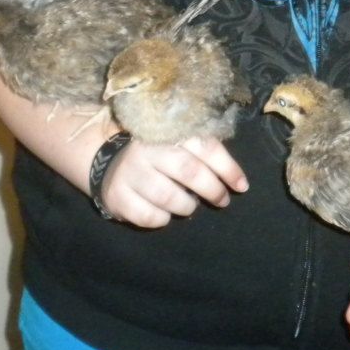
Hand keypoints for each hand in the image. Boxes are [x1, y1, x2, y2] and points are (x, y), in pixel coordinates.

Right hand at [97, 135, 247, 228]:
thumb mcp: (177, 144)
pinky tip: (165, 213)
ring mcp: (129, 172)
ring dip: (186, 206)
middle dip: (212, 190)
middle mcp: (146, 149)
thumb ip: (203, 154)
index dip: (227, 168)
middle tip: (223, 201)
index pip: (204, 146)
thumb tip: (238, 181)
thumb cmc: (158, 155)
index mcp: (167, 130)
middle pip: (188, 170)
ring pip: (168, 197)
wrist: (108, 162)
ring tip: (190, 206)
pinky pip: (148, 216)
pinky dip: (162, 219)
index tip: (242, 186)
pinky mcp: (116, 195)